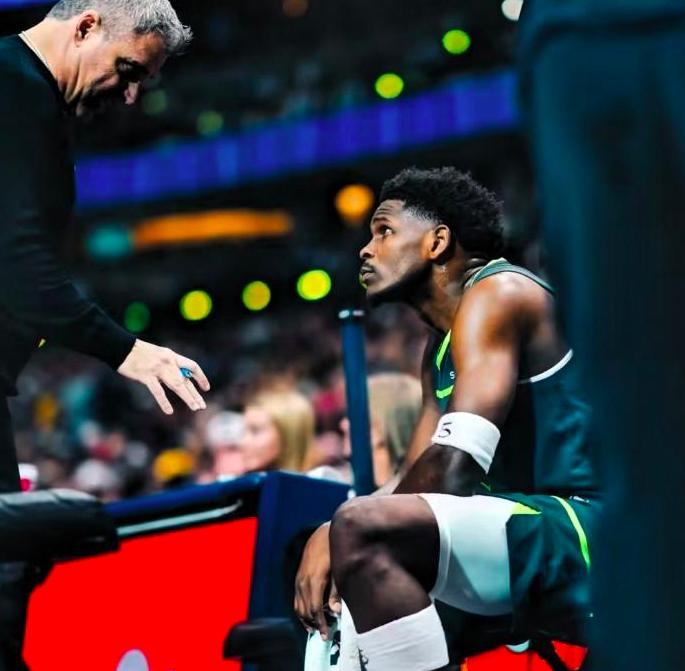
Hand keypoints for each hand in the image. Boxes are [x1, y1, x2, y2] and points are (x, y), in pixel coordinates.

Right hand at [117, 339, 209, 414]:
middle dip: (195, 394)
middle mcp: (168, 362)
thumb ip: (168, 365)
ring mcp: (158, 369)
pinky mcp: (146, 376)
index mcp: (172, 355)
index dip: (200, 377)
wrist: (120, 347)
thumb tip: (177, 379)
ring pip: (177, 385)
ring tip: (195, 408)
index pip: (192, 366)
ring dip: (188, 397)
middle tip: (202, 406)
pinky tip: (169, 411)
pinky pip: (158, 391)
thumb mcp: (158, 354)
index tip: (206, 388)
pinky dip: (164, 402)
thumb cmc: (137, 352)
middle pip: (185, 380)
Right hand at [294, 522, 339, 639]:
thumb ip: (336, 593)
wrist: (322, 535)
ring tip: (316, 628)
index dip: (320, 624)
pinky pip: (296, 599)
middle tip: (324, 634)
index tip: (326, 635)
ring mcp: (298, 580)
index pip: (315, 610)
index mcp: (314, 581)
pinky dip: (301, 610)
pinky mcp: (298, 578)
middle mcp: (303, 582)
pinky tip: (309, 615)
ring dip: (306, 620)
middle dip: (314, 624)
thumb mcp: (338, 571)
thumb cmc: (334, 552)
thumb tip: (336, 612)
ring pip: (298, 607)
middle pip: (305, 611)